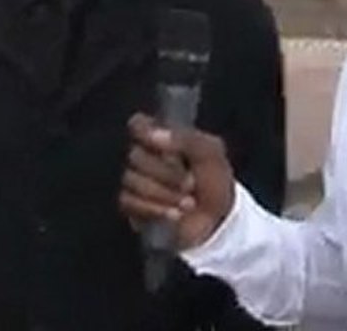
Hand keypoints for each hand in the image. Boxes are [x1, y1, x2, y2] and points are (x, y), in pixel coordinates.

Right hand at [119, 113, 234, 250]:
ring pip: (132, 180)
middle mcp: (145, 155)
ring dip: (165, 195)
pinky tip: (174, 214)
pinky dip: (156, 210)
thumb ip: (186, 138)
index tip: (165, 147)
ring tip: (188, 203)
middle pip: (135, 155)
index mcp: (162, 136)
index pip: (137, 124)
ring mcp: (135, 181)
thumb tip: (154, 135)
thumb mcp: (211, 152)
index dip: (145, 134)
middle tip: (190, 184)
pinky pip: (129, 202)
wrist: (217, 222)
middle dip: (167, 174)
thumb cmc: (215, 181)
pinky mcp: (132, 206)